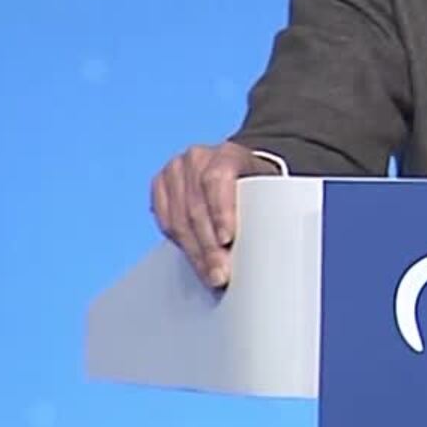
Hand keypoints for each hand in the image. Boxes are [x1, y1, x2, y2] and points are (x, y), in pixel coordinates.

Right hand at [149, 141, 274, 287]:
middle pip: (196, 207)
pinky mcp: (160, 185)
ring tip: (209, 273)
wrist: (237, 170)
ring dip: (194, 252)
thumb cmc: (255, 182)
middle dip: (208, 246)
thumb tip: (266, 246)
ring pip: (178, 219)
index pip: (217, 180)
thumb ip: (263, 207)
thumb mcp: (266, 188)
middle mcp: (196, 158)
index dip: (220, 211)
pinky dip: (180, 243)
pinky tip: (194, 259)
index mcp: (226, 153)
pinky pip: (165, 221)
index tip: (227, 240)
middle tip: (220, 273)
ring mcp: (174, 170)